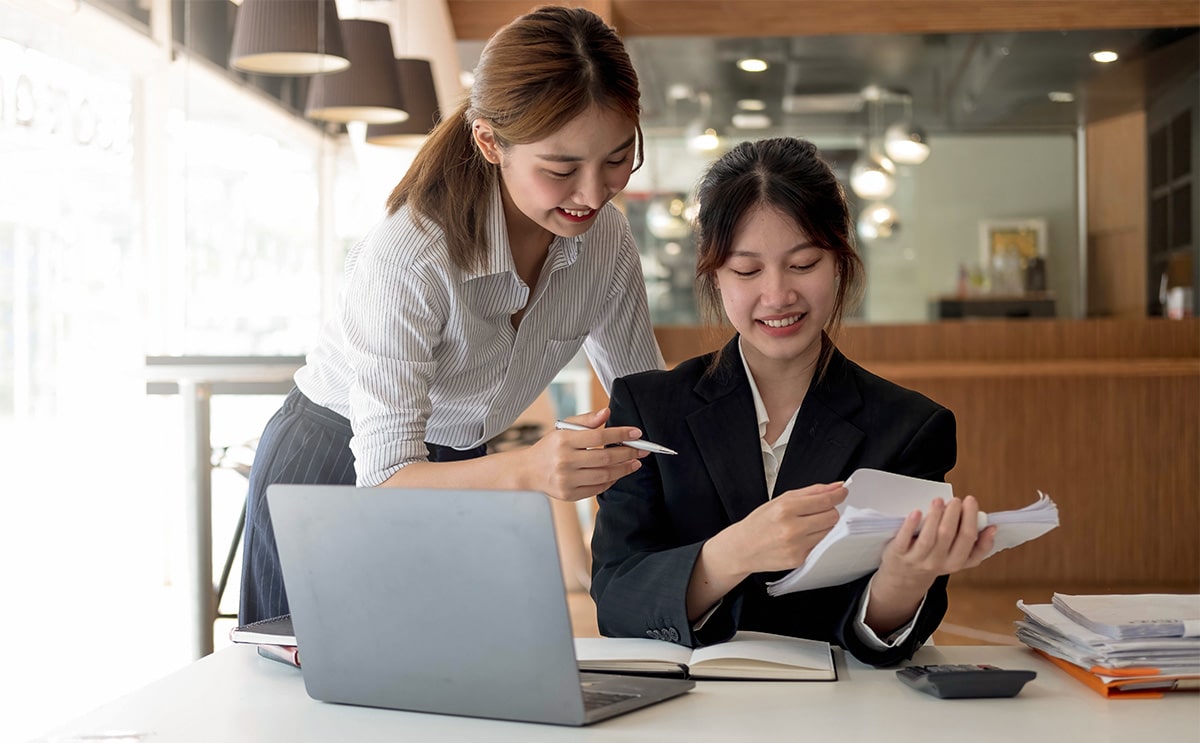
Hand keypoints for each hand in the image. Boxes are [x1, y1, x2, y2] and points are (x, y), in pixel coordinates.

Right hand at [519, 408, 647, 501]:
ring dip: (624, 469)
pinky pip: (597, 489)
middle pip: (605, 458)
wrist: (528, 470)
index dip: (621, 434)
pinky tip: (618, 473)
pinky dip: (611, 481)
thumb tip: (607, 412)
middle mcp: (564, 461)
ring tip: (635, 462)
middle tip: (642, 450)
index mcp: (563, 440)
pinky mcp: (569, 494)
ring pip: (604, 475)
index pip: (599, 436)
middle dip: (628, 453)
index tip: (636, 433)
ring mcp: (567, 480)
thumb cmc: (550, 447)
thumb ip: (586, 420)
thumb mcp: (564, 428)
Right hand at [718, 482, 846, 575]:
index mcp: (785, 509)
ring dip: (823, 526)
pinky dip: (815, 540)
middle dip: (829, 511)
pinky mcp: (799, 560)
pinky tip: (801, 538)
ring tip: (807, 525)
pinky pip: (820, 546)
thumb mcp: (780, 500)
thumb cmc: (759, 523)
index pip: (824, 501)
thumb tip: (835, 487)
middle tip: (818, 511)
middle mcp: (791, 529)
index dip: (838, 495)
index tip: (842, 493)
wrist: (742, 548)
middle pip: (832, 517)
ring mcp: (796, 546)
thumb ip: (811, 492)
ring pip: (829, 532)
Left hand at [875, 495, 996, 596]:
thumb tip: (992, 528)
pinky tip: (917, 512)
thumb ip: (976, 545)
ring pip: (929, 538)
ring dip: (935, 517)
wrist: (905, 579)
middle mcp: (937, 562)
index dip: (971, 520)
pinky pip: (905, 539)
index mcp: (956, 562)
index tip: (971, 501)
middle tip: (956, 499)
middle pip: (948, 536)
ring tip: (939, 501)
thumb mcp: (958, 559)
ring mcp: (917, 559)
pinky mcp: (898, 554)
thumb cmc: (935, 560)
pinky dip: (911, 525)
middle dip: (954, 514)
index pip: (968, 541)